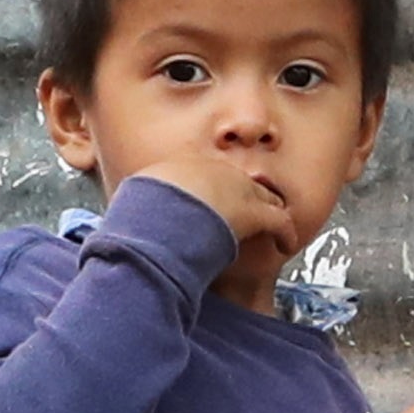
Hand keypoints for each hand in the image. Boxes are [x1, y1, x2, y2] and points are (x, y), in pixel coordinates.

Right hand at [105, 144, 295, 252]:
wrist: (152, 225)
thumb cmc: (135, 221)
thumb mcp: (129, 204)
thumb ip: (138, 207)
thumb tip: (126, 219)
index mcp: (179, 167)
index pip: (207, 174)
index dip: (216, 192)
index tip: (215, 206)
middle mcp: (211, 170)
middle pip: (238, 181)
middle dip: (246, 198)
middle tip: (248, 217)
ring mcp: (235, 188)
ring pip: (263, 197)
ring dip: (268, 214)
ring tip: (271, 231)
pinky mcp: (252, 211)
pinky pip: (278, 220)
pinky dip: (285, 233)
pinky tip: (287, 245)